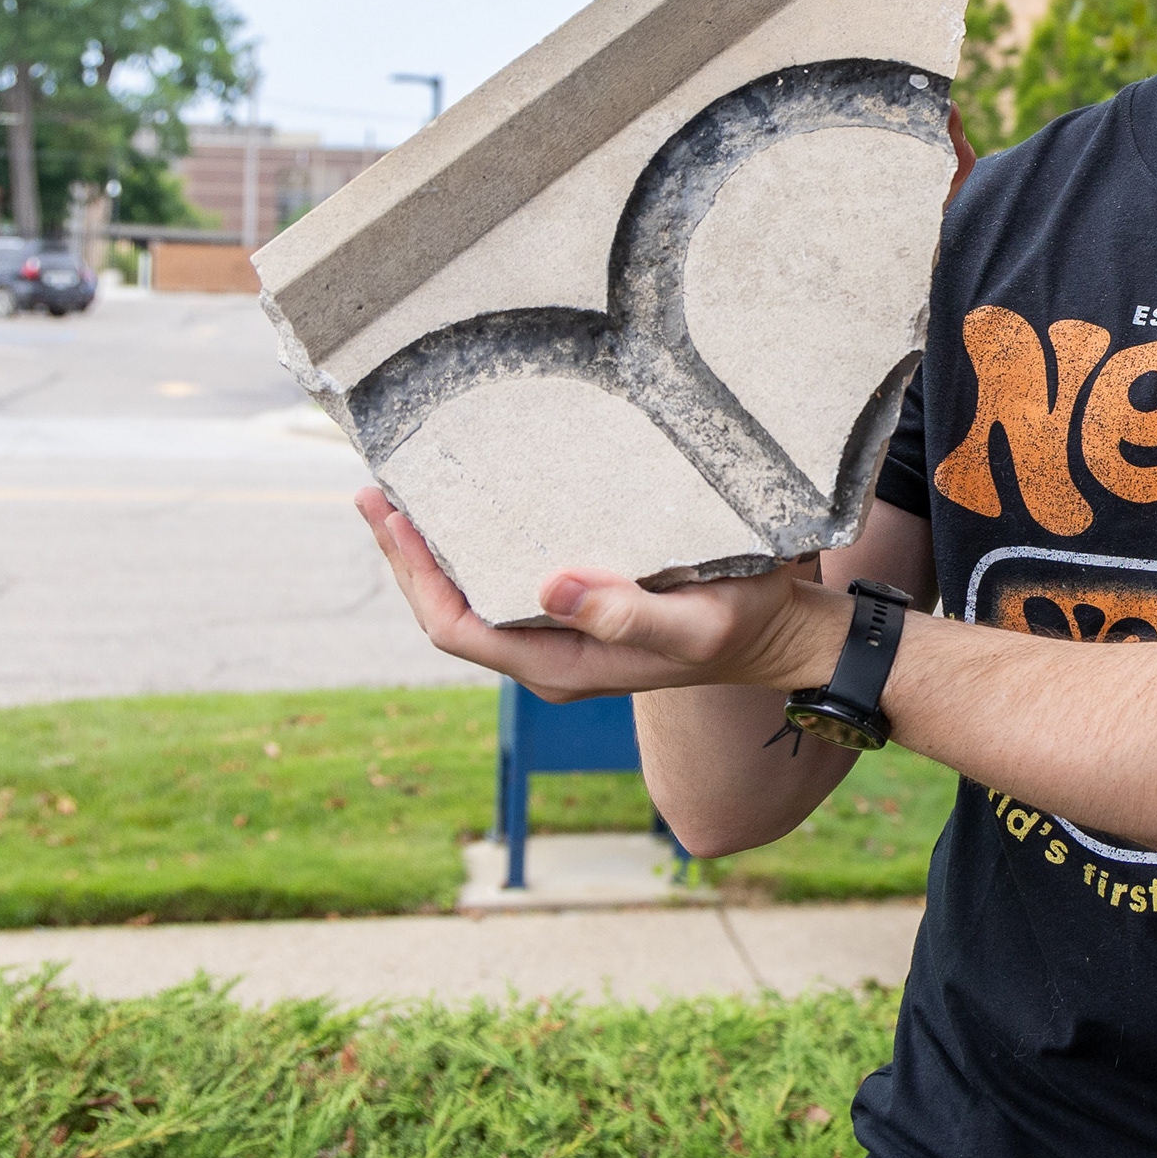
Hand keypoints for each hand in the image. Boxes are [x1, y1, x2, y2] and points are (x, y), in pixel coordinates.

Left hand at [354, 490, 843, 700]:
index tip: (395, 517)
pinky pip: (503, 584)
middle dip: (408, 559)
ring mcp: (560, 638)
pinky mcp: (576, 614)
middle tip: (375, 492)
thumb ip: (625, 614)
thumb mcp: (694, 620)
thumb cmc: (743, 626)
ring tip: (402, 496)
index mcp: (562, 665)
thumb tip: (547, 587)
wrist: (781, 635)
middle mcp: (549, 655)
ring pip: (472, 599)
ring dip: (433, 553)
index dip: (418, 577)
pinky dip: (472, 547)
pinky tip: (467, 510)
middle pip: (450, 614)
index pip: (460, 629)